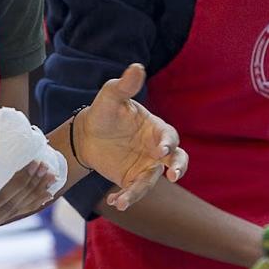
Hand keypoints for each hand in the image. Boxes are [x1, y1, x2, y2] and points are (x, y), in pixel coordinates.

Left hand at [74, 63, 188, 210]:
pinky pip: (133, 191)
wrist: (89, 134)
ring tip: (122, 200)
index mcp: (156, 129)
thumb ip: (125, 86)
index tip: (162, 150)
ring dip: (139, 192)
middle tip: (174, 176)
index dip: (169, 143)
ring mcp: (146, 166)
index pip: (170, 137)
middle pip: (178, 161)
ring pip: (151, 182)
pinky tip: (113, 201)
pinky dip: (125, 197)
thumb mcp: (111, 96)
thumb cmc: (106, 111)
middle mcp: (156, 150)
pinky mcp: (132, 180)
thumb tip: (137, 67)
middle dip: (179, 168)